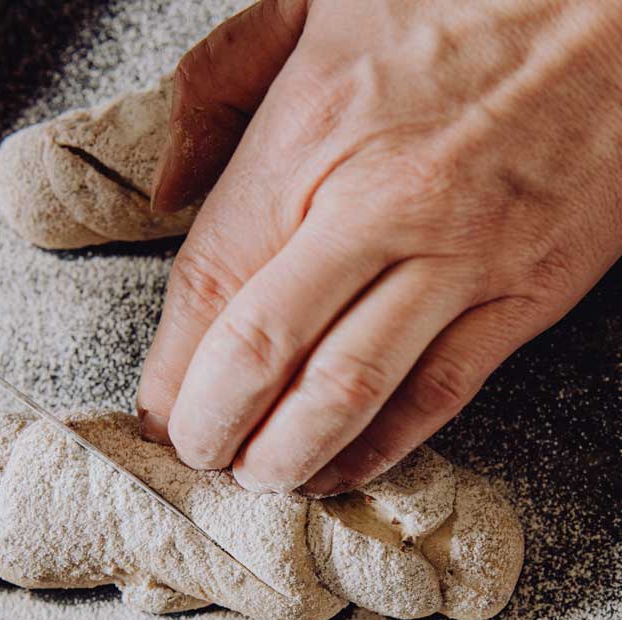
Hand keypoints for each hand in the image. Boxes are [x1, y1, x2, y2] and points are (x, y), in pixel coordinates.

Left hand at [137, 0, 621, 494]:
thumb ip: (217, 84)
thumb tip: (165, 189)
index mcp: (309, 136)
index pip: (211, 282)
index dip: (170, 367)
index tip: (153, 410)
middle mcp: (377, 207)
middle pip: (264, 352)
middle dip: (213, 425)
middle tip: (196, 455)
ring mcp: (458, 259)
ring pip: (347, 392)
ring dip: (286, 454)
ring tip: (254, 478)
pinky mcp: (524, 295)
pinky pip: (437, 397)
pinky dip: (379, 449)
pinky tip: (338, 471)